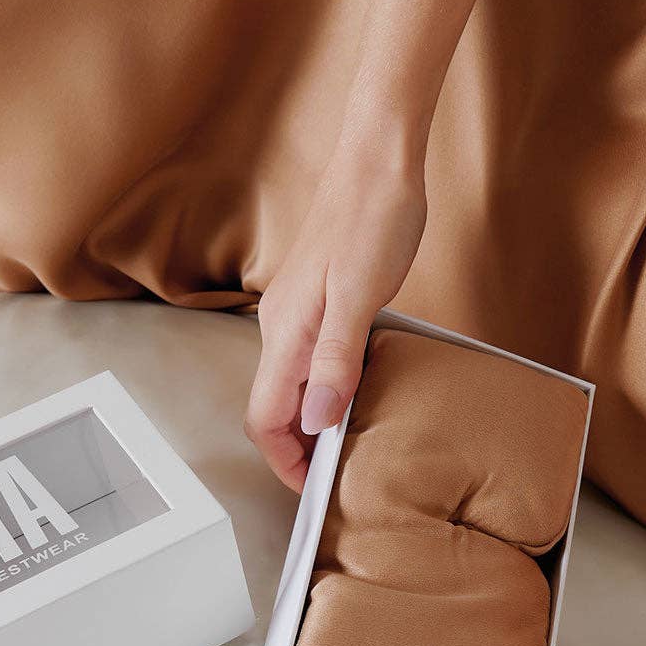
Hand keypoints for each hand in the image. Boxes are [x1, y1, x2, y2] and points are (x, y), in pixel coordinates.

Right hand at [245, 138, 426, 489]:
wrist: (380, 158)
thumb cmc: (374, 217)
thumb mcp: (360, 296)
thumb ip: (336, 362)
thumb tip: (316, 420)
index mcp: (286, 333)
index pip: (264, 418)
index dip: (284, 461)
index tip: (313, 487)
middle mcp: (281, 328)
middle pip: (272, 408)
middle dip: (296, 449)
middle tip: (337, 475)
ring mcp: (296, 315)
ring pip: (290, 387)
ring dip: (312, 421)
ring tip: (349, 445)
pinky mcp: (316, 302)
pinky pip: (309, 363)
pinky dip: (325, 391)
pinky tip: (356, 394)